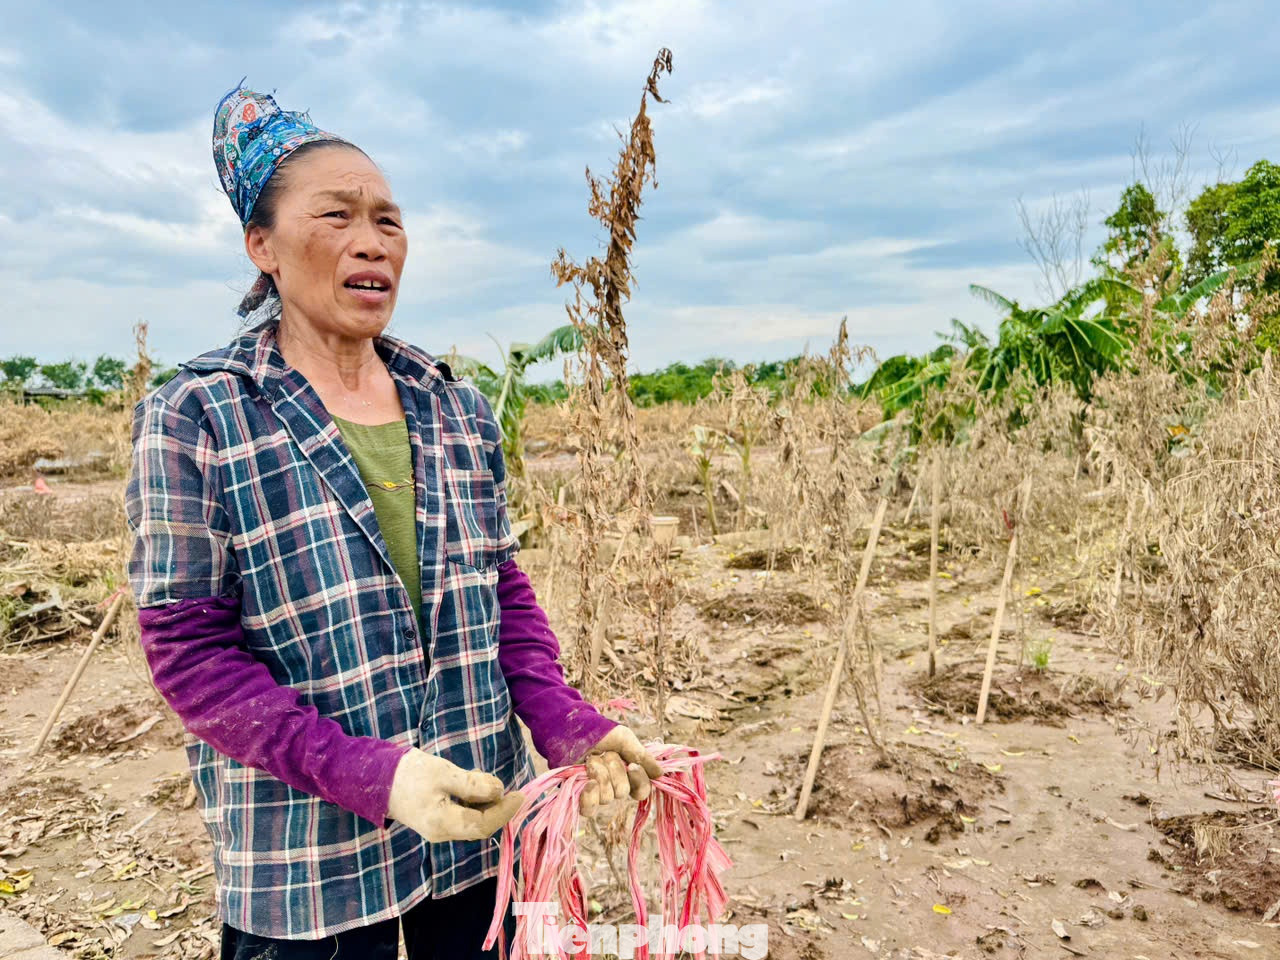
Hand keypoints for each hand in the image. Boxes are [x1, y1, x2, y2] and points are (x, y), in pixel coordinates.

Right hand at [386, 748, 523, 841]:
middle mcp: (443, 832)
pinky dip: (474, 802)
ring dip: (486, 804)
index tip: (519, 794)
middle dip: (497, 808)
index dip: (504, 811)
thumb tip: (499, 791)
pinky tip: (474, 785)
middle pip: (480, 826)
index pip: (483, 825)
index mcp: (444, 824)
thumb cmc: (409, 773)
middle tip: (506, 787)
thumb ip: (473, 785)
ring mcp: (439, 828)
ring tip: (488, 782)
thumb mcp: (444, 774)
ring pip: (472, 820)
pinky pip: (463, 815)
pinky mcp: (437, 819)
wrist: (376, 778)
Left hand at [578, 726, 662, 815]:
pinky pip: (589, 810)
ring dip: (598, 773)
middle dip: (613, 769)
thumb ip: (642, 756)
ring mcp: (596, 792)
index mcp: (627, 774)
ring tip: (590, 760)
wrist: (572, 729)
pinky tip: (587, 782)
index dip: (639, 781)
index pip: (642, 790)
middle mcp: (613, 786)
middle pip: (622, 791)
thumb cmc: (600, 733)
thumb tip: (660, 774)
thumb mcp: (625, 740)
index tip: (632, 766)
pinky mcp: (579, 796)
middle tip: (604, 755)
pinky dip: (589, 796)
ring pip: (607, 797)